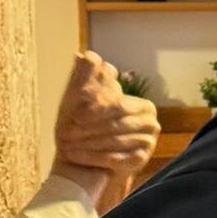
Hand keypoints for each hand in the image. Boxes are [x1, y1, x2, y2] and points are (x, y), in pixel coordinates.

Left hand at [52, 53, 159, 180]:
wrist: (90, 158)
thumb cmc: (85, 125)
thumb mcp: (81, 97)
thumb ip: (84, 75)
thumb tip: (81, 55)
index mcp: (144, 105)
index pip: (117, 103)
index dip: (95, 108)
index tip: (74, 115)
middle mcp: (151, 123)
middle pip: (116, 124)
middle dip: (89, 129)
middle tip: (65, 134)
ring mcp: (148, 144)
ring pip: (114, 142)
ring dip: (88, 144)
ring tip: (66, 147)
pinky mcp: (141, 162)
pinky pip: (115, 159)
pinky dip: (93, 158)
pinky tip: (75, 156)